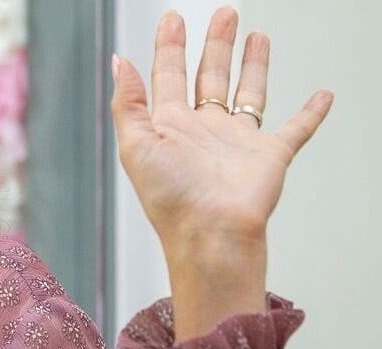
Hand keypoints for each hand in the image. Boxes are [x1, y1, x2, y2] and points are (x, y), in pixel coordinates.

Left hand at [110, 6, 332, 268]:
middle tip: (224, 14)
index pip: (169, 76)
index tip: (172, 18)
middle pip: (210, 75)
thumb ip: (128, 103)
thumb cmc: (171, 198)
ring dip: (252, 65)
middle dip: (216, 44)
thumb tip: (120, 61)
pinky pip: (296, 129)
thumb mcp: (136, 145)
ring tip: (256, 35)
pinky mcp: (270, 156)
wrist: (211, 233)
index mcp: (170, 127)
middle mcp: (204, 131)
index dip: (170, 46)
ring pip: (248, 93)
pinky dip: (311, 113)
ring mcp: (238, 142)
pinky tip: (322, 95)